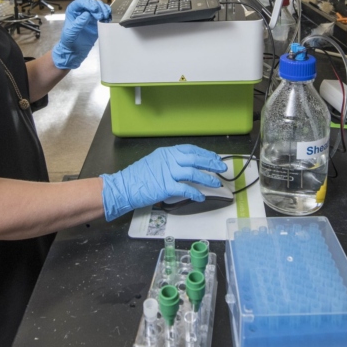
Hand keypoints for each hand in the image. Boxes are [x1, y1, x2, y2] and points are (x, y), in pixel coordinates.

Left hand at [51, 0, 111, 69]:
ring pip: (99, 6)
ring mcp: (90, 15)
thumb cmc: (69, 42)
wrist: (74, 51)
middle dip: (98, 7)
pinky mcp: (97, 21)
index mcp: (73, 11)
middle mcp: (82, 10)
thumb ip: (78, 23)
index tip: (95, 10)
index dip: (89, 4)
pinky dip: (107, 15)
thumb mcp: (71, 33)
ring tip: (105, 17)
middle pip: (92, 3)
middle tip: (101, 16)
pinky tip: (107, 20)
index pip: (81, 2)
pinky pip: (103, 14)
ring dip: (104, 10)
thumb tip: (87, 14)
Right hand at [101, 145, 228, 221]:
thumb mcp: (154, 162)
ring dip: (207, 178)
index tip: (215, 157)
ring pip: (193, 173)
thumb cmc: (137, 177)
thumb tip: (184, 166)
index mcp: (167, 152)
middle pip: (195, 159)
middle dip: (211, 163)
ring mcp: (167, 172)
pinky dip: (195, 193)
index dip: (205, 153)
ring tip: (217, 183)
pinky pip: (185, 189)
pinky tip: (201, 197)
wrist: (123, 186)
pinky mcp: (165, 186)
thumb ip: (169, 162)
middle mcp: (169, 159)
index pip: (191, 149)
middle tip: (222, 168)